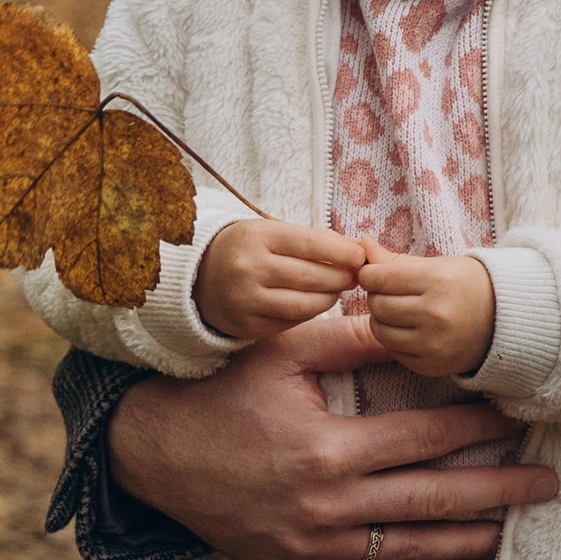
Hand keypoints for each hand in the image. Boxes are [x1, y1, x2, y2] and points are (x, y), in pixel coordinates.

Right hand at [107, 305, 559, 559]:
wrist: (150, 452)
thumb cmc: (218, 391)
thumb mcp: (281, 352)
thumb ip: (352, 340)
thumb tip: (413, 319)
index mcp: (328, 449)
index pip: (424, 440)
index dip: (477, 429)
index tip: (517, 418)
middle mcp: (326, 506)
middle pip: (430, 502)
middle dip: (496, 493)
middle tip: (547, 485)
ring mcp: (310, 545)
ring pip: (404, 551)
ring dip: (463, 541)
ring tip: (508, 530)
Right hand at [195, 219, 365, 342]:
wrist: (199, 277)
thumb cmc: (249, 249)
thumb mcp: (271, 233)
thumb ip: (312, 241)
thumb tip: (358, 252)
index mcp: (256, 237)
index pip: (309, 243)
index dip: (341, 251)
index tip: (361, 256)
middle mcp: (248, 269)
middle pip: (311, 277)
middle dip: (341, 277)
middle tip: (355, 276)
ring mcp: (246, 300)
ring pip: (305, 304)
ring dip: (330, 297)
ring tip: (337, 289)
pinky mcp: (248, 326)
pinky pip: (292, 322)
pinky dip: (310, 312)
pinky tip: (313, 302)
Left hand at [358, 246, 496, 379]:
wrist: (504, 320)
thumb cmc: (467, 285)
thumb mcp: (437, 265)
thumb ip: (395, 259)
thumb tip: (362, 244)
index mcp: (439, 281)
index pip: (380, 278)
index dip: (370, 274)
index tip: (374, 273)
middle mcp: (436, 314)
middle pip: (378, 305)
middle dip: (376, 296)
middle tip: (389, 292)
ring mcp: (433, 344)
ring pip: (380, 331)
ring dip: (382, 319)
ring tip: (398, 310)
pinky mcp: (430, 365)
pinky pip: (393, 351)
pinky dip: (395, 339)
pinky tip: (411, 329)